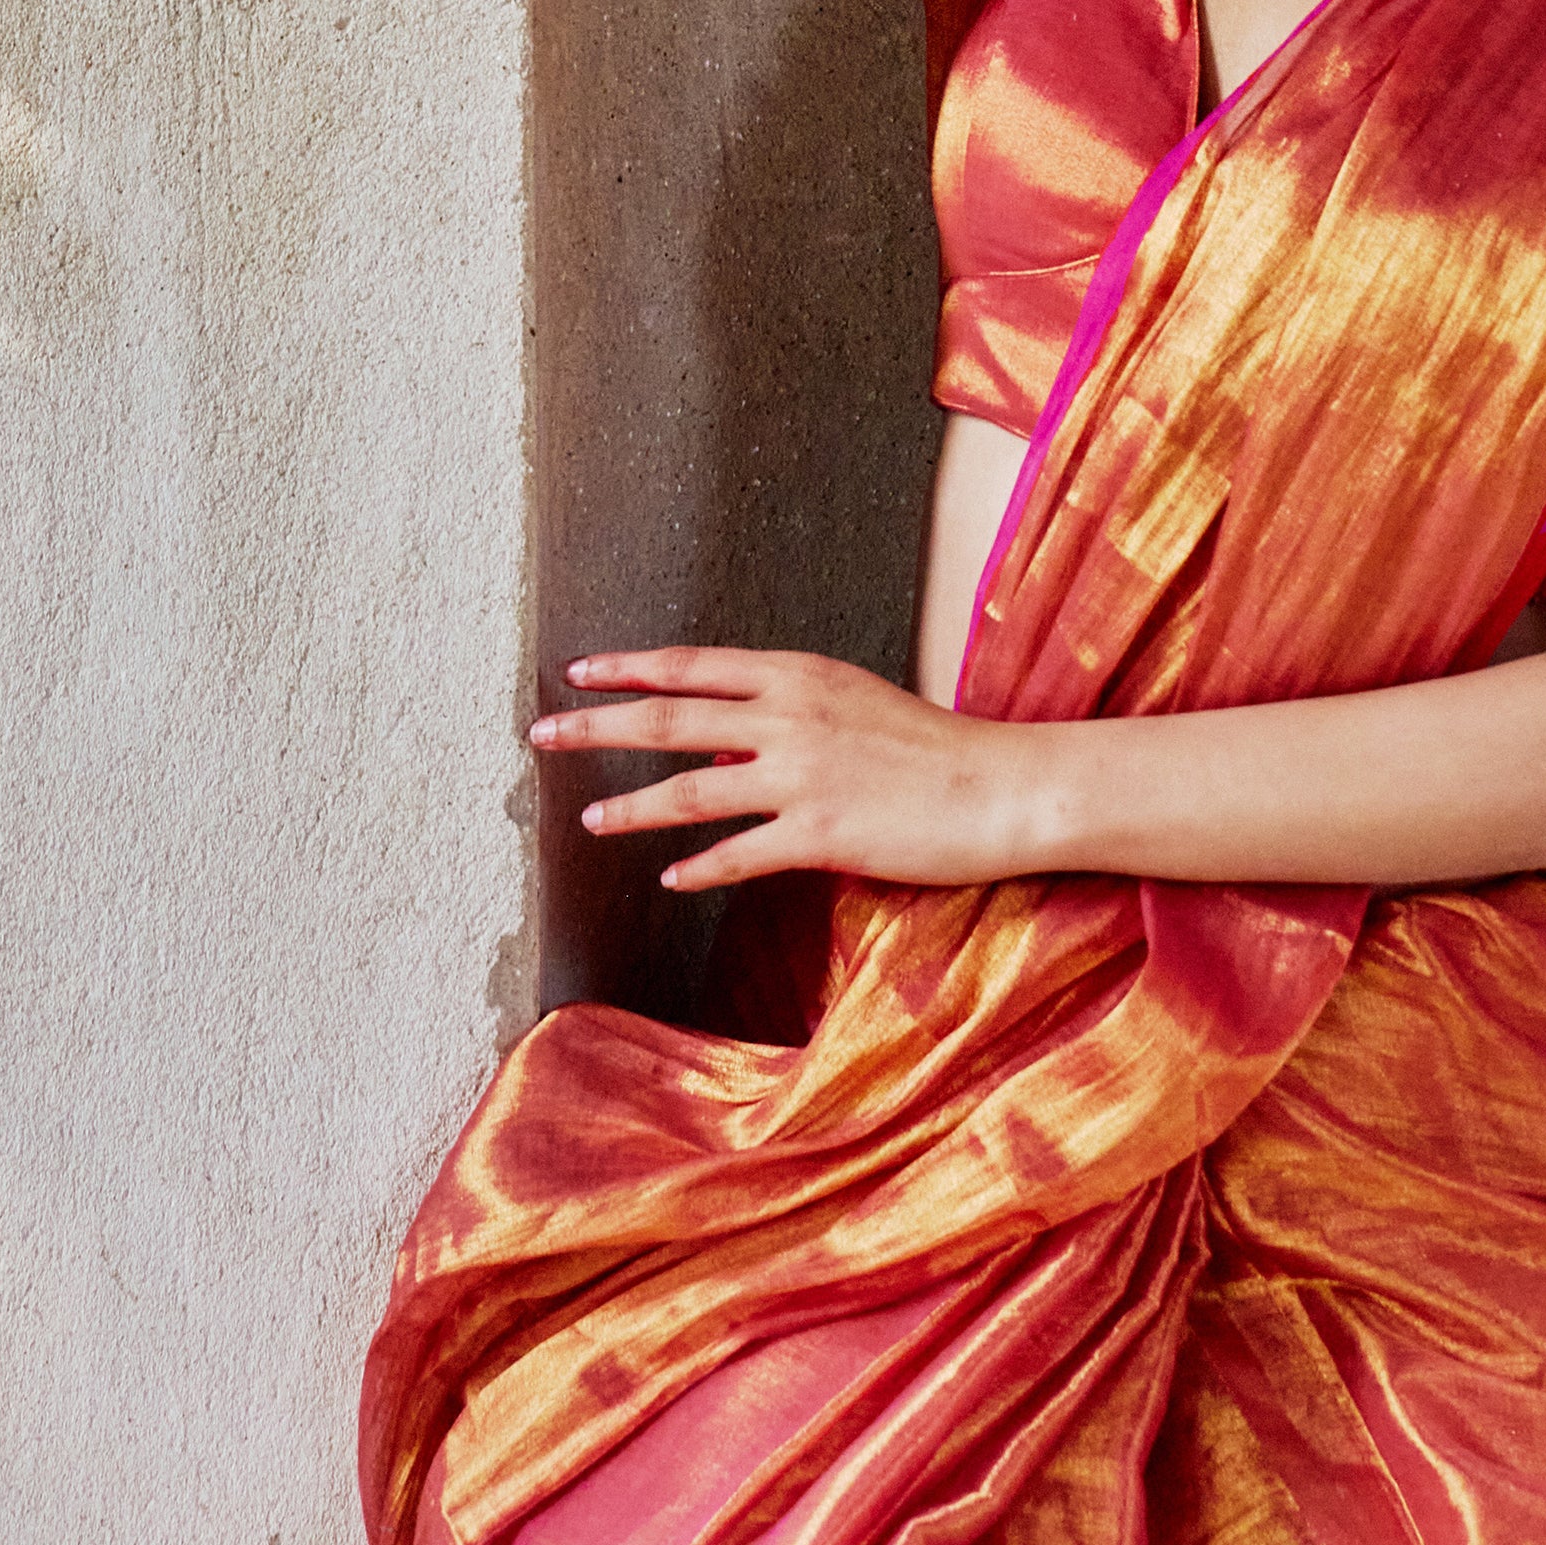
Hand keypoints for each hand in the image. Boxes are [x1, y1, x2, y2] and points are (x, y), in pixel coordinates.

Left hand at [529, 647, 1042, 890]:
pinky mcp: (821, 833)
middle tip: (543, 733)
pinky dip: (699, 868)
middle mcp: (791, 717)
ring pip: (691, 790)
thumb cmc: (934, 748)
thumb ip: (786, 716)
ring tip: (590, 821)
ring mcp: (803, 776)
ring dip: (632, 807)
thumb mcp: (854, 705)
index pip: (692, 666)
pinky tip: (671, 879)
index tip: (578, 671)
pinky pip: (739, 854)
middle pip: (671, 718)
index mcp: (800, 676)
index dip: (629, 668)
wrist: (1002, 787)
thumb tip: (721, 738)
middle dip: (599, 727)